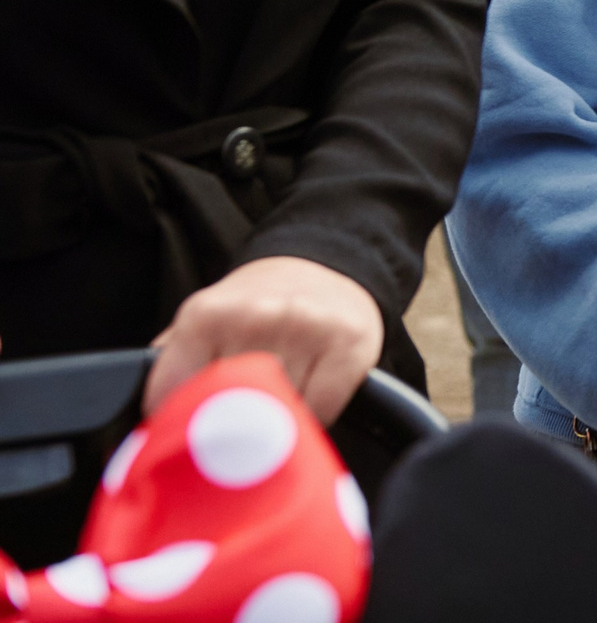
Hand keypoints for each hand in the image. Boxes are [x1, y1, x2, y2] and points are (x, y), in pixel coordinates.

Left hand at [145, 256, 383, 422]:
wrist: (323, 266)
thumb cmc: (256, 307)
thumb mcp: (202, 323)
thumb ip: (170, 369)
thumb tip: (142, 434)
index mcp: (206, 316)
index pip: (176, 402)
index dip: (182, 425)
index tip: (193, 429)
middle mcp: (256, 317)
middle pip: (230, 414)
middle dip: (233, 428)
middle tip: (239, 422)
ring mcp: (306, 329)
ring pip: (278, 417)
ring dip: (278, 422)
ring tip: (279, 396)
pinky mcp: (349, 344)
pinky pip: (322, 412)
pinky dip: (315, 416)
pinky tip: (311, 392)